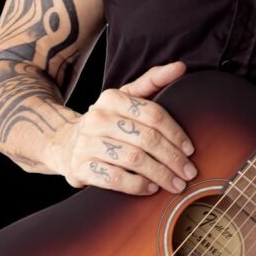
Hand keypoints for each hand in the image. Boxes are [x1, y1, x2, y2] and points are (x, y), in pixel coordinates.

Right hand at [46, 61, 195, 194]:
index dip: (176, 133)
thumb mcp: (126, 98)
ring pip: (133, 159)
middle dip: (172, 158)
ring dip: (159, 174)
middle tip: (188, 172)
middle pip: (146, 139)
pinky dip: (136, 185)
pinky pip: (114, 178)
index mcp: (112, 98)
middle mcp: (98, 118)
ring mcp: (87, 143)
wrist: (65, 143)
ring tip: (175, 184)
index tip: (190, 150)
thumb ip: (153, 81)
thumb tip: (181, 67)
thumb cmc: (108, 121)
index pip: (154, 114)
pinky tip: (150, 188)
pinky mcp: (80, 167)